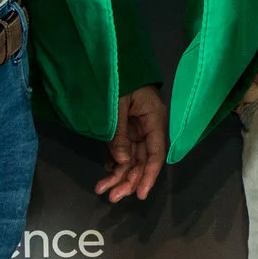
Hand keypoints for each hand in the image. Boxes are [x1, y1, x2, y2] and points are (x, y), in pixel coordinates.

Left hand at [97, 85, 167, 202]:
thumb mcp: (118, 107)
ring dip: (119, 175)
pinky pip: (124, 151)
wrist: (113, 61)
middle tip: (111, 197)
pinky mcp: (127, 129)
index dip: (148, 176)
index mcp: (155, 120)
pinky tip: (106, 173)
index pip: (155, 155)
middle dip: (128, 180)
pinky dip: (116, 163)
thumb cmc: (120, 80)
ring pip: (132, 159)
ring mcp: (138, 129)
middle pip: (142, 161)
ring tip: (102, 189)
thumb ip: (120, 135)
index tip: (140, 195)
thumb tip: (123, 163)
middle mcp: (149, 128)